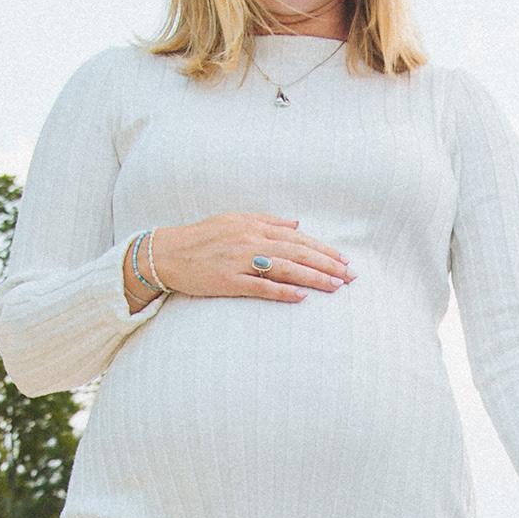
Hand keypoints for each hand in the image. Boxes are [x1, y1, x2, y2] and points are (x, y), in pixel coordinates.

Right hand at [130, 211, 351, 307]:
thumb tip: (296, 223)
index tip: (344, 260)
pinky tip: (301, 297)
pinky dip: (281, 291)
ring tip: (336, 287)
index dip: (323, 249)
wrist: (167, 253)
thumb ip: (266, 221)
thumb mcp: (234, 220)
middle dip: (327, 264)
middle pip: (297, 252)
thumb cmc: (202, 237)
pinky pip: (260, 287)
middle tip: (351, 277)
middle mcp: (250, 241)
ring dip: (313, 277)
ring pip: (285, 268)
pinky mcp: (228, 281)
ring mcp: (240, 261)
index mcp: (254, 226)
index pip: (298, 238)